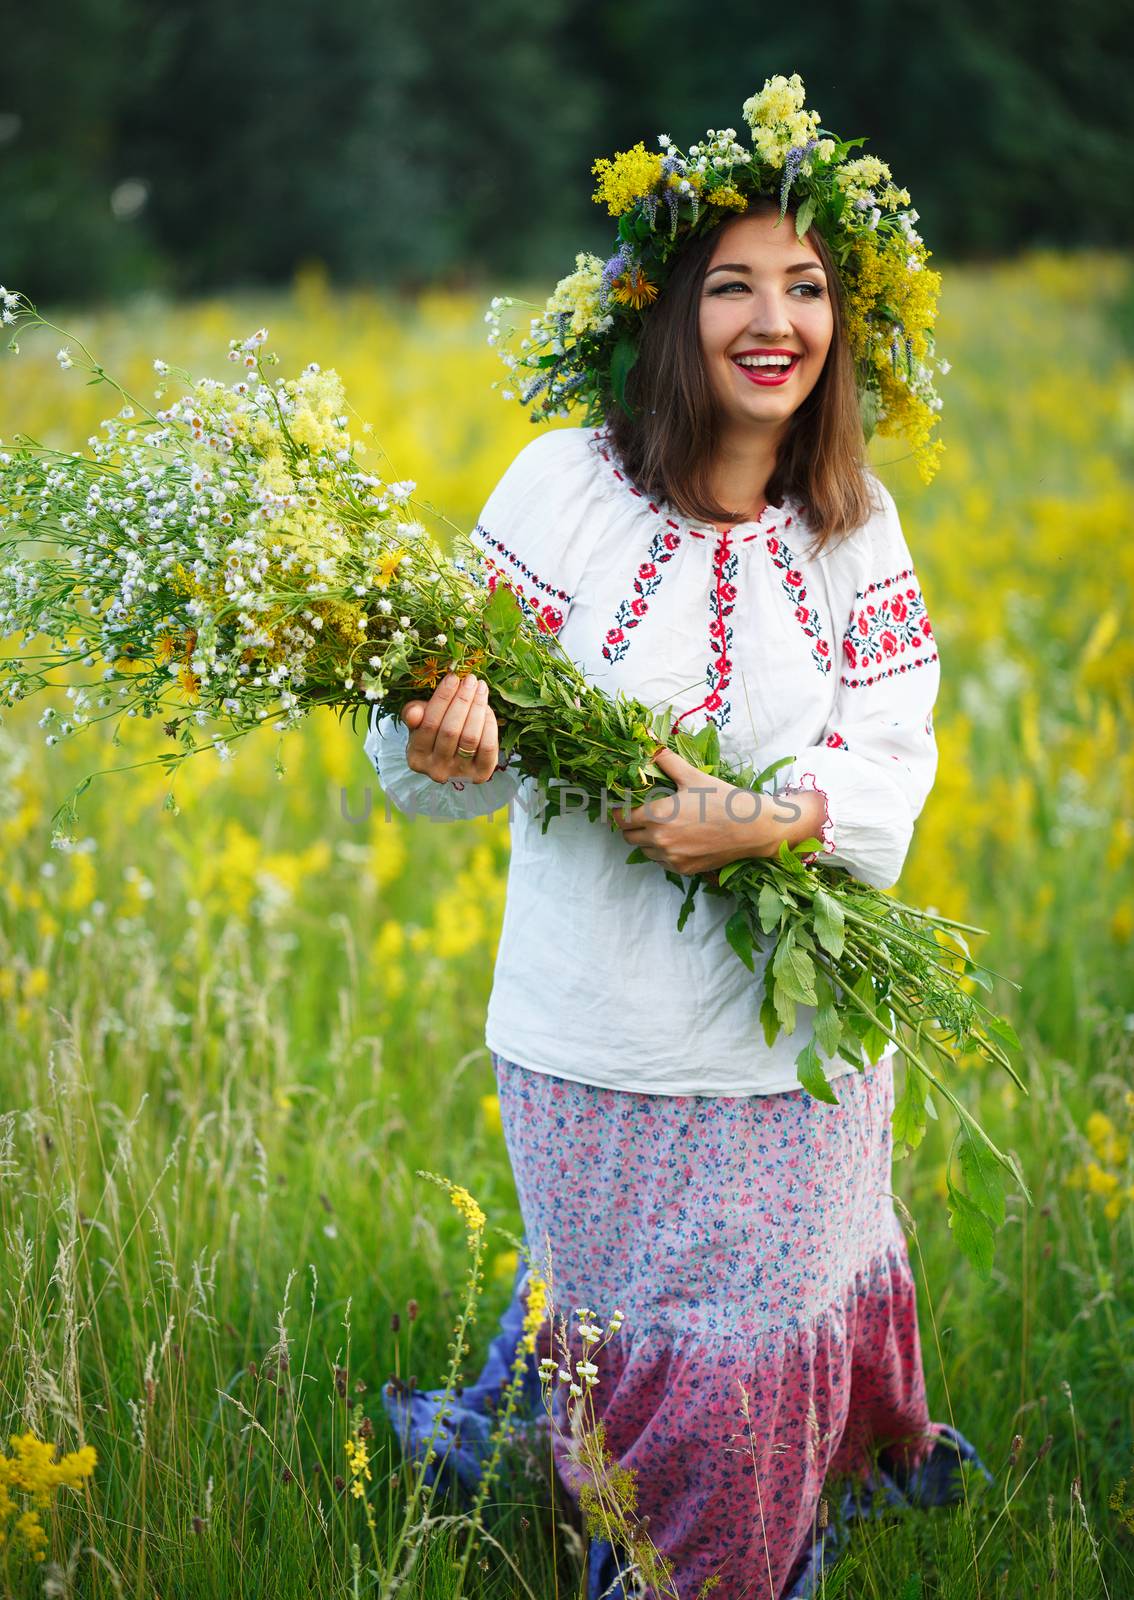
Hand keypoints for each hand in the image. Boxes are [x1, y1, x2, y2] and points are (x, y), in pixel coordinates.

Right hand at [402, 673, 501, 783]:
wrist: (454, 760)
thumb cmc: (433, 735)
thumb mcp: (419, 723)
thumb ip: (413, 714)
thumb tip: (414, 712)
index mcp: (416, 757)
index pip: (428, 725)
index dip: (442, 699)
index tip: (453, 677)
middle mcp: (436, 770)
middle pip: (450, 730)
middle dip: (463, 700)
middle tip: (471, 680)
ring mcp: (459, 774)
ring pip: (470, 738)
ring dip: (477, 708)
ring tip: (481, 688)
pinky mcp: (481, 775)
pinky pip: (488, 747)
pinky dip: (489, 725)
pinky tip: (487, 708)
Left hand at [610, 746, 786, 874]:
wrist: (752, 828)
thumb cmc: (722, 799)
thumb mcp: (692, 776)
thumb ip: (665, 759)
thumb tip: (646, 736)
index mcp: (658, 815)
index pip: (621, 818)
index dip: (619, 811)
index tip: (625, 805)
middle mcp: (660, 840)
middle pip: (628, 837)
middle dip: (631, 826)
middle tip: (644, 814)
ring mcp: (672, 857)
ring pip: (644, 851)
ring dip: (647, 840)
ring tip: (663, 826)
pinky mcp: (684, 869)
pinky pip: (662, 862)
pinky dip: (664, 852)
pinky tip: (678, 839)